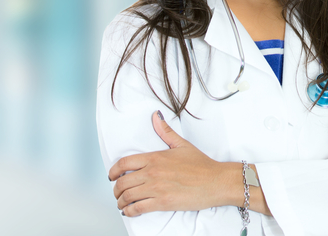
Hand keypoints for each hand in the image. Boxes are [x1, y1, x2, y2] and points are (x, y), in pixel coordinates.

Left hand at [108, 111, 235, 216]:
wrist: (216, 181)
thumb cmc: (201, 164)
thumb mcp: (181, 144)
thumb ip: (165, 131)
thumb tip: (155, 116)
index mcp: (154, 157)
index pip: (124, 162)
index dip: (113, 171)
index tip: (111, 176)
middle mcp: (152, 172)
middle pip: (122, 182)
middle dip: (116, 189)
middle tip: (117, 192)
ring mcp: (156, 188)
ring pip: (128, 196)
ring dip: (121, 201)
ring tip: (122, 204)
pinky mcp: (163, 203)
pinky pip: (138, 208)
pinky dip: (130, 211)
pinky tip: (129, 211)